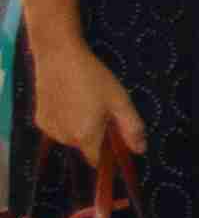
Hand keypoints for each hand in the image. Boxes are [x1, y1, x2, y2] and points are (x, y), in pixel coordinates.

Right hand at [29, 44, 135, 160]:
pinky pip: (57, 127)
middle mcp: (63, 137)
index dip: (107, 152)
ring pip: (70, 137)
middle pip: (85, 147)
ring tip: (84, 102)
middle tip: (100, 110)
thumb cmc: (94, 78)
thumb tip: (140, 150)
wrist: (59, 56)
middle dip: (95, 135)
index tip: (113, 136)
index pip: (97, 160)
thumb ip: (132, 129)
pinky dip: (64, 120)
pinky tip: (68, 101)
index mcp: (85, 136)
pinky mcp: (39, 119)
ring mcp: (49, 128)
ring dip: (79, 128)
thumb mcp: (120, 101)